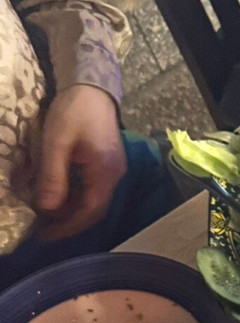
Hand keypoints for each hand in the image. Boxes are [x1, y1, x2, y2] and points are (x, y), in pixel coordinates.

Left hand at [33, 85, 125, 241]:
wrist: (92, 88)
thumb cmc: (74, 112)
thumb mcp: (56, 143)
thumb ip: (52, 177)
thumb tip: (46, 209)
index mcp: (105, 173)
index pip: (89, 211)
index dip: (66, 226)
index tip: (43, 235)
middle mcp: (114, 176)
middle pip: (94, 211)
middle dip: (68, 223)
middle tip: (42, 230)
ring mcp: (113, 171)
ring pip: (93, 201)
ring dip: (71, 211)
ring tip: (46, 216)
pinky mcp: (107, 165)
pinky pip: (93, 190)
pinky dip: (75, 199)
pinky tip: (59, 197)